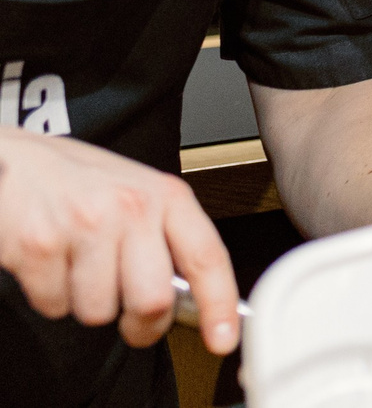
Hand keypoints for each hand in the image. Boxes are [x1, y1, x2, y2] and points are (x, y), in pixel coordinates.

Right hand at [0, 132, 238, 353]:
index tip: (223, 338)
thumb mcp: (138, 192)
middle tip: (130, 318)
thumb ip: (166, 237)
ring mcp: (84, 226)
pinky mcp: (39, 246)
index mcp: (165, 195)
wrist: (15, 160)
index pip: (207, 256)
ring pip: (98, 311)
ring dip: (87, 303)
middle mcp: (130, 208)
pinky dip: (50, 295)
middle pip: (152, 301)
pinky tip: (51, 261)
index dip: (220, 304)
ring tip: (79, 265)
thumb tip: (191, 295)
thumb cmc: (79, 179)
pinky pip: (54, 305)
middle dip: (140, 324)